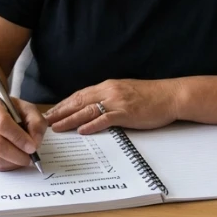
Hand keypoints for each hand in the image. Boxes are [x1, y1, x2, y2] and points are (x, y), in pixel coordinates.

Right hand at [0, 95, 46, 171]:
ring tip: (22, 159)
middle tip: (30, 158)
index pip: (2, 124)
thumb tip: (35, 143)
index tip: (32, 147)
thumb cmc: (9, 111)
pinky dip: (5, 166)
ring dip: (12, 162)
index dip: (19, 138)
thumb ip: (36, 123)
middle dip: (17, 155)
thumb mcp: (27, 109)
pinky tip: (13, 160)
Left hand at [44, 79, 180, 134]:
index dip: (63, 104)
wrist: (170, 96)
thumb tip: (93, 107)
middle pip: (79, 101)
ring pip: (87, 110)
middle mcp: (109, 91)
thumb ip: (108, 98)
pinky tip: (81, 130)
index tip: (51, 111)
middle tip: (45, 120)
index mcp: (108, 86)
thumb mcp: (125, 92)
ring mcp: (117, 102)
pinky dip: (92, 125)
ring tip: (56, 127)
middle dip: (60, 111)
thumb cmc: (150, 96)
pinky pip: (105, 119)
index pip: (80, 95)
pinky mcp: (126, 113)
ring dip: (69, 119)